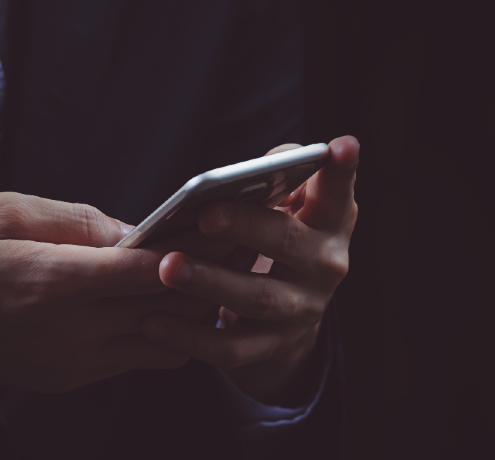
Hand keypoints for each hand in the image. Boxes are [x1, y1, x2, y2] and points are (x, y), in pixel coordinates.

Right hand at [0, 193, 212, 390]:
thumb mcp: (6, 212)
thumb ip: (79, 221)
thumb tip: (135, 231)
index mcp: (53, 281)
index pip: (150, 272)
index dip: (195, 251)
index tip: (222, 231)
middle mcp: (68, 331)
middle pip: (166, 311)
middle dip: (204, 280)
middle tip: (229, 251)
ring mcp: (68, 363)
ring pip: (160, 344)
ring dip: (185, 313)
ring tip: (195, 278)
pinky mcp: (63, 379)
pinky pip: (131, 360)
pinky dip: (155, 334)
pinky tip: (155, 304)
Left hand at [140, 136, 358, 404]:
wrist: (289, 315)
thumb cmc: (278, 237)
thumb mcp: (290, 207)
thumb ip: (277, 176)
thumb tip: (255, 167)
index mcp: (330, 222)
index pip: (338, 191)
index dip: (342, 170)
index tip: (342, 146)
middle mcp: (325, 266)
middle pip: (288, 243)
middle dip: (246, 227)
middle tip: (205, 215)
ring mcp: (301, 310)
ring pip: (257, 298)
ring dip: (211, 282)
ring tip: (168, 267)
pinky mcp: (273, 348)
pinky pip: (231, 348)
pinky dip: (190, 337)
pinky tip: (152, 322)